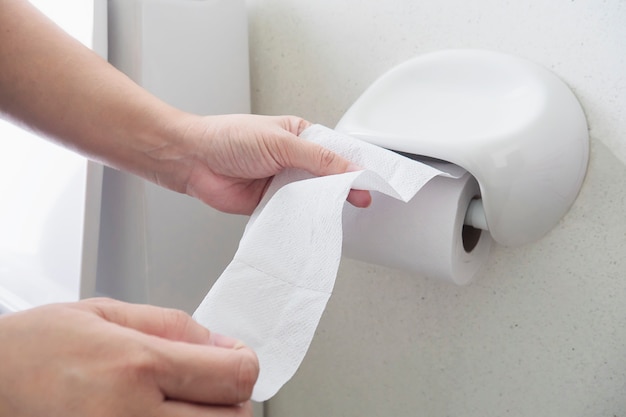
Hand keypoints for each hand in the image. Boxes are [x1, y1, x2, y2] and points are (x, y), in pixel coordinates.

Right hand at [0, 298, 258, 416]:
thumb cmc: (36, 350)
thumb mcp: (105, 313)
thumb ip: (174, 326)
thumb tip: (224, 345)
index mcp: (134, 365)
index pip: (233, 375)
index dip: (244, 363)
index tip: (234, 358)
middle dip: (231, 398)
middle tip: (210, 383)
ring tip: (184, 402)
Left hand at [175, 114, 371, 213]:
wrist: (193, 161)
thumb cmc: (228, 138)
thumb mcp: (280, 141)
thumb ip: (317, 158)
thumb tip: (349, 169)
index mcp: (300, 136)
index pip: (335, 152)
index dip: (354, 165)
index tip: (370, 179)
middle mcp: (293, 160)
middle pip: (327, 177)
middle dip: (342, 188)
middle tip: (362, 199)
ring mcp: (282, 183)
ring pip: (312, 197)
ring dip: (322, 204)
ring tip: (340, 211)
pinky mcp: (271, 204)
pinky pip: (294, 213)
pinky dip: (302, 218)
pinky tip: (313, 221)